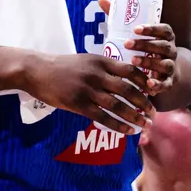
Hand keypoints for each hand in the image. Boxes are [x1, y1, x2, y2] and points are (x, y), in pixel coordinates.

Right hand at [23, 52, 153, 134]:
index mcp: (100, 61)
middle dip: (144, 103)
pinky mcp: (77, 104)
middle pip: (127, 90)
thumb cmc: (62, 66)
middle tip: (153, 113)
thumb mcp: (86, 60)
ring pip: (117, 105)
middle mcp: (96, 74)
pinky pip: (102, 117)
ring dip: (134, 116)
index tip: (154, 92)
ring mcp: (87, 90)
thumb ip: (104, 67)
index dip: (145, 82)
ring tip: (145, 124)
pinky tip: (127, 130)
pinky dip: (117, 125)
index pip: (130, 70)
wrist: (36, 71)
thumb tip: (125, 79)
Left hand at [98, 0, 176, 95]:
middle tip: (127, 44)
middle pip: (163, 46)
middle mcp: (171, 50)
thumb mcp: (134, 33)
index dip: (152, 29)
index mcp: (165, 36)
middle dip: (146, 45)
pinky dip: (159, 85)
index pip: (164, 29)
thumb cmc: (144, 46)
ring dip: (150, 63)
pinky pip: (166, 84)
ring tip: (133, 61)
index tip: (136, 28)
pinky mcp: (170, 81)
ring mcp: (171, 66)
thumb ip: (120, 17)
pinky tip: (148, 86)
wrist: (164, 70)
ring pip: (165, 64)